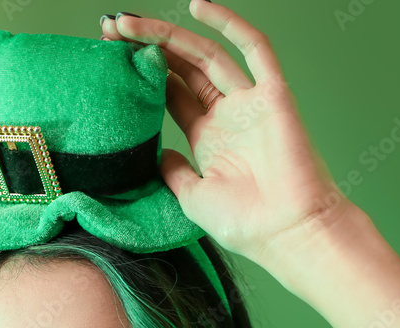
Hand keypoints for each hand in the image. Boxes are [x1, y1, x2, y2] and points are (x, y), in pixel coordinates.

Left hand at [102, 2, 353, 267]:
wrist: (287, 234)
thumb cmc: (248, 225)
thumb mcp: (193, 198)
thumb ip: (174, 171)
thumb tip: (156, 153)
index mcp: (209, 139)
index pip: (172, 93)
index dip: (144, 74)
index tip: (112, 57)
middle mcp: (228, 116)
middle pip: (184, 69)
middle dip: (149, 47)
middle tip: (113, 29)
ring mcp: (250, 104)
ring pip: (207, 55)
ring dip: (170, 35)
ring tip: (130, 22)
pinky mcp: (274, 96)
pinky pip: (255, 50)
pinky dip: (229, 25)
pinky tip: (197, 7)